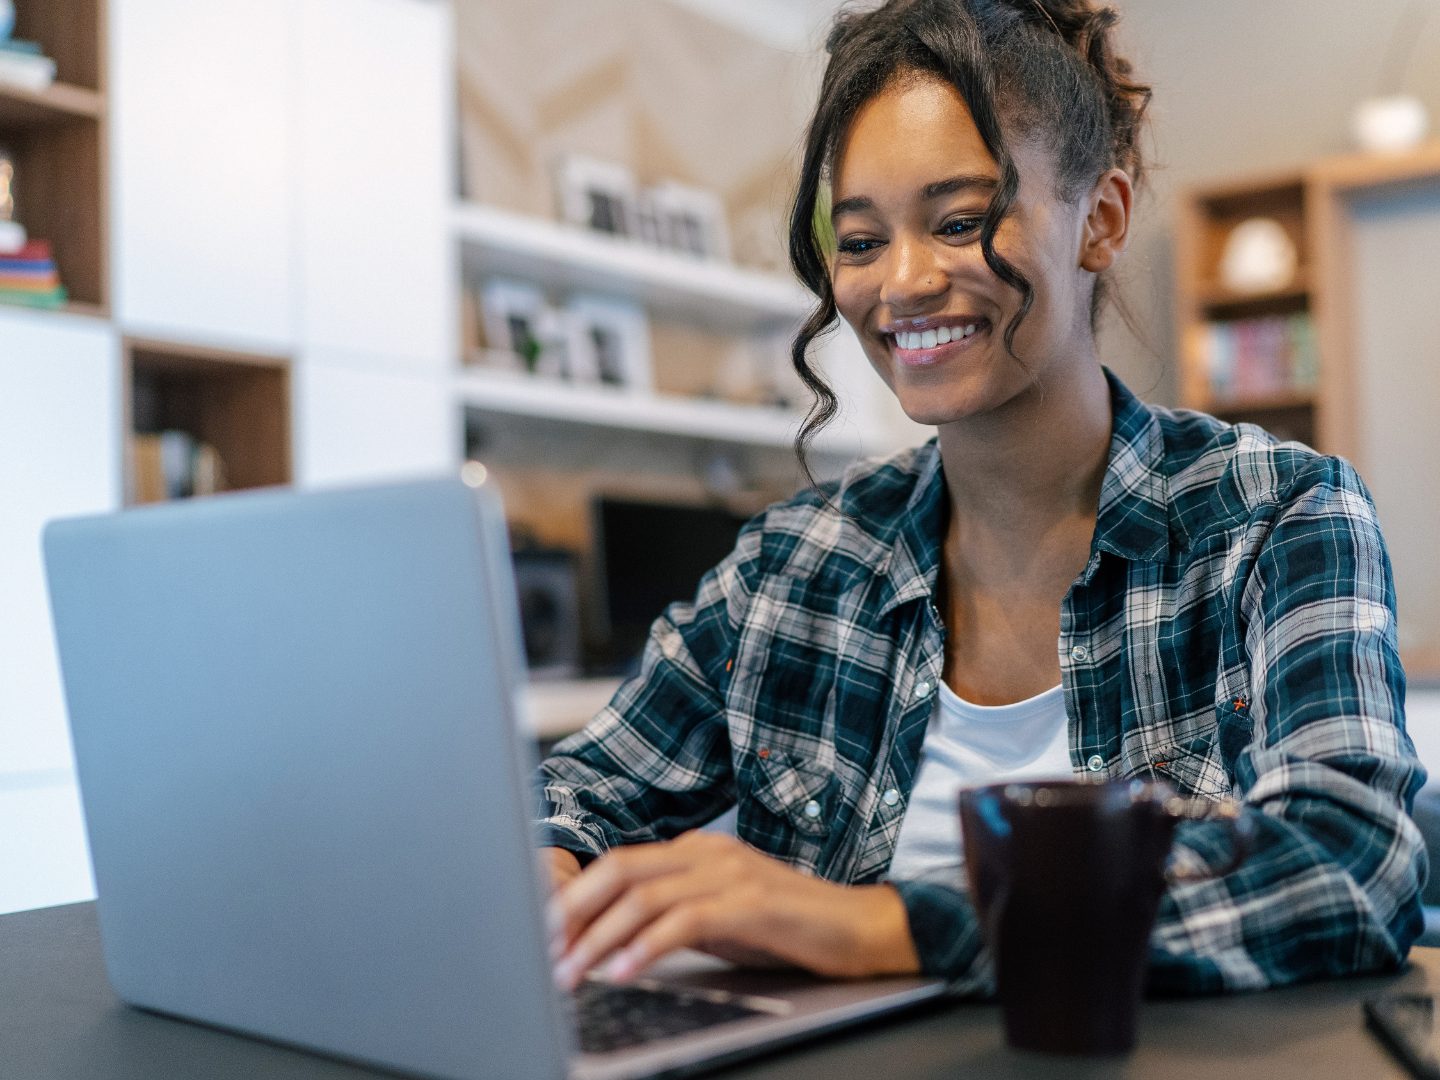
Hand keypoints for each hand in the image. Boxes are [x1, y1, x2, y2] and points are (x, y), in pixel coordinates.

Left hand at [547, 831, 918, 990]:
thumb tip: (614, 941)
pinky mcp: (749, 903)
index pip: (618, 865)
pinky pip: (683, 922)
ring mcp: (728, 873)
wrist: (857, 928)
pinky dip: (646, 948)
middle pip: (619, 871)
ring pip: (643, 897)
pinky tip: (625, 973)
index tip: (546, 934)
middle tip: (544, 952)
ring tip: (572, 973)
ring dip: (599, 938)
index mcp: (695, 850)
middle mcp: (706, 852)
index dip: (575, 898)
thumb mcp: (719, 918)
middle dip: (573, 913)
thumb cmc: (788, 927)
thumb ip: (672, 917)